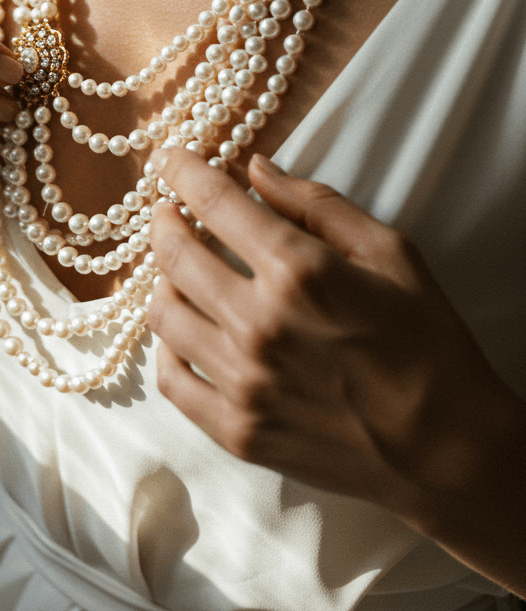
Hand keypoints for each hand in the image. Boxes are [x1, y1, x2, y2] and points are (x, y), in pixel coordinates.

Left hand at [147, 148, 509, 523]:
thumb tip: (257, 171)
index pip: (213, 202)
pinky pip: (171, 381)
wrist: (448, 452)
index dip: (181, 170)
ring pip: (164, 315)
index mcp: (299, 271)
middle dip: (165, 222)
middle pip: (175, 255)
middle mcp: (259, 324)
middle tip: (170, 212)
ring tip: (179, 271)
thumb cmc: (430, 347)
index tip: (169, 158)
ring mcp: (243, 382)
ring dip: (163, 281)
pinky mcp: (237, 430)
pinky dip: (166, 348)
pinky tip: (183, 332)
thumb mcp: (391, 254)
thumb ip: (317, 205)